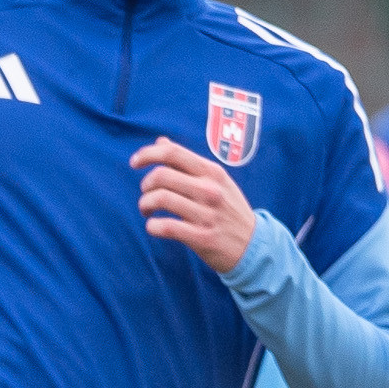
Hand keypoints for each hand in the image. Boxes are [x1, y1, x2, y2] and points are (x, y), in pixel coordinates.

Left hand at [133, 137, 259, 273]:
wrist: (253, 245)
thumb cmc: (228, 210)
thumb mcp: (216, 181)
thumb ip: (187, 163)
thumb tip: (160, 142)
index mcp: (212, 172)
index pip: (173, 153)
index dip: (147, 154)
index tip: (134, 163)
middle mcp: (210, 190)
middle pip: (161, 176)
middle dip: (145, 185)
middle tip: (147, 194)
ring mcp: (206, 214)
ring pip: (160, 199)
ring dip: (145, 204)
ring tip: (148, 211)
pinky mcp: (202, 237)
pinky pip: (166, 227)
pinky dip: (152, 226)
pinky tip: (154, 226)